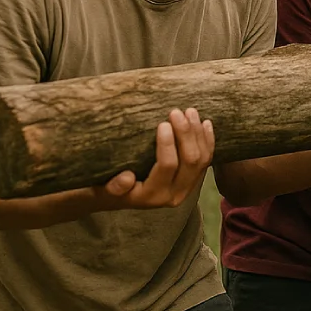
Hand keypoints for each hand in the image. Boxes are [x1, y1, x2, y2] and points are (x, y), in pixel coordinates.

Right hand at [95, 108, 213, 209]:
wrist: (116, 198)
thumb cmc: (105, 188)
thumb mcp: (102, 189)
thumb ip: (114, 187)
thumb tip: (127, 178)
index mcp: (152, 196)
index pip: (167, 166)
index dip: (168, 144)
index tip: (162, 123)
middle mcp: (173, 195)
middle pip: (190, 161)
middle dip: (186, 133)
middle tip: (176, 112)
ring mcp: (186, 188)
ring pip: (202, 159)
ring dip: (198, 133)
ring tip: (190, 112)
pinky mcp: (193, 181)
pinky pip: (207, 160)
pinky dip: (208, 140)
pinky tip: (206, 123)